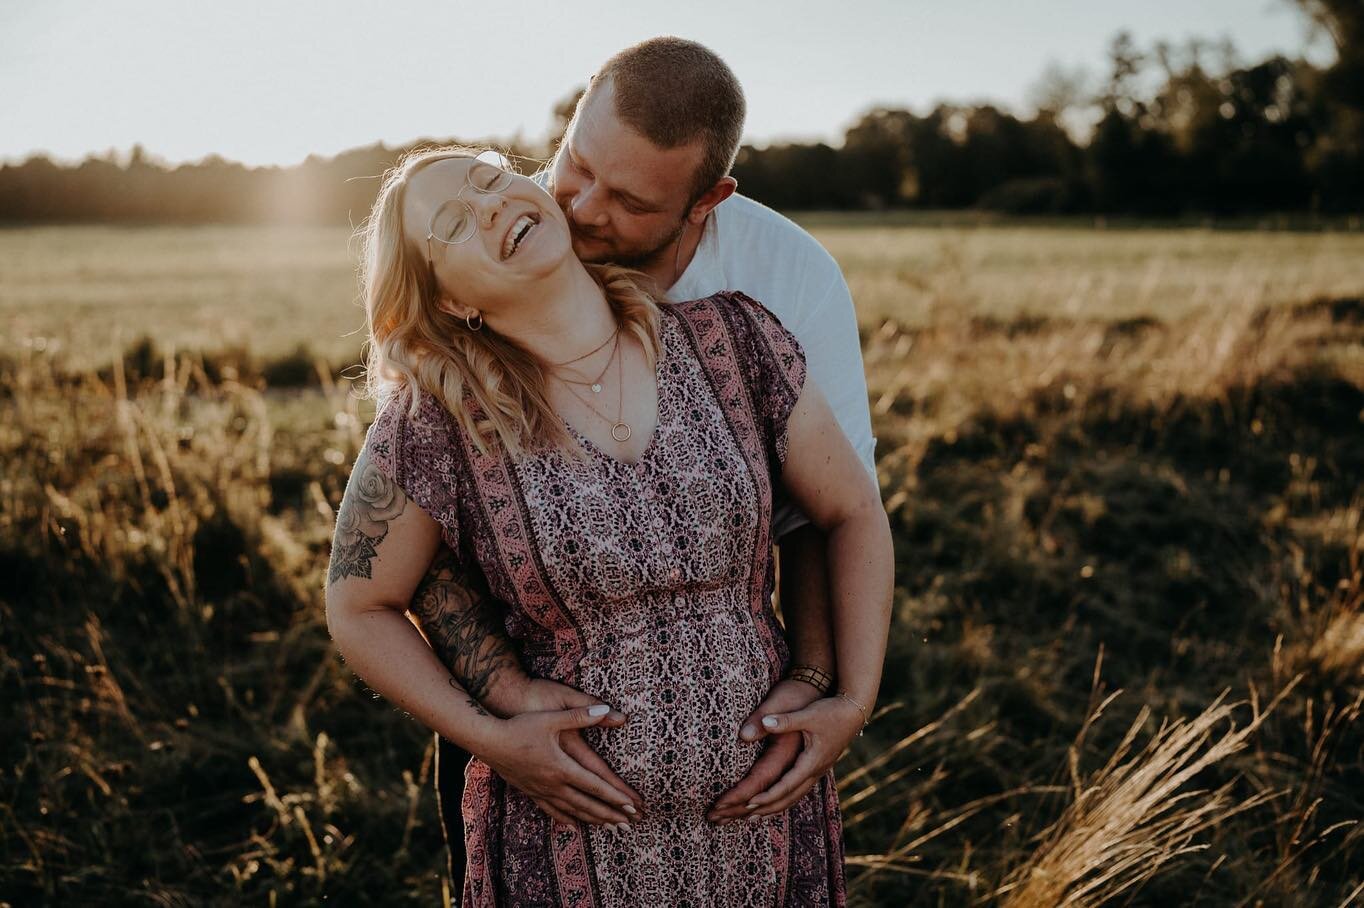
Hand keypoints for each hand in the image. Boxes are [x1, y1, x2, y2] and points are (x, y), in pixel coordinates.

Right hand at [477, 703, 643, 827]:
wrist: (488, 741)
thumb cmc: (520, 727)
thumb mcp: (552, 718)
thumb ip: (580, 715)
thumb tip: (607, 709)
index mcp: (563, 767)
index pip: (595, 785)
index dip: (615, 796)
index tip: (632, 806)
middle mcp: (554, 784)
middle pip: (587, 804)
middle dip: (610, 815)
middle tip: (629, 825)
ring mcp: (541, 791)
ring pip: (572, 811)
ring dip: (593, 820)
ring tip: (610, 828)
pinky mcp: (530, 791)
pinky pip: (551, 810)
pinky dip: (565, 819)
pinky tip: (573, 826)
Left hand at [741, 696, 865, 816]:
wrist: (854, 712)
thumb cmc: (831, 712)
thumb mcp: (808, 715)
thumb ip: (785, 720)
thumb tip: (764, 722)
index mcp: (812, 762)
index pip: (787, 786)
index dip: (768, 796)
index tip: (749, 802)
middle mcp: (816, 771)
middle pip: (790, 797)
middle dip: (768, 808)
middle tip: (746, 816)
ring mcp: (818, 770)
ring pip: (796, 796)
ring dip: (776, 806)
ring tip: (757, 815)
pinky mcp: (818, 766)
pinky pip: (800, 789)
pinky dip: (786, 797)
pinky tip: (777, 799)